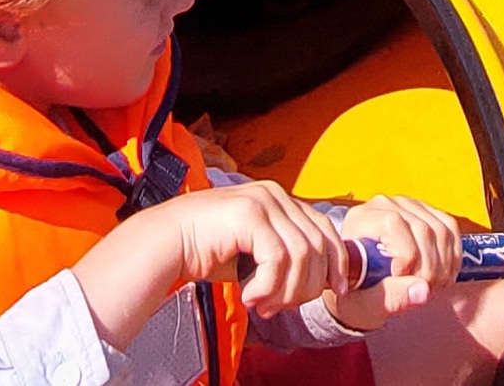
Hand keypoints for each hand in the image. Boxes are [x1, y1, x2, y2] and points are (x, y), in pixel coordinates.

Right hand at [162, 181, 354, 317]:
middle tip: (280, 308)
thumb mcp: (255, 251)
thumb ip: (284, 256)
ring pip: (301, 255)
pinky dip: (268, 286)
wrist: (167, 242)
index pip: (325, 229)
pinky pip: (278, 259)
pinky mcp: (250, 215)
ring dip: (285, 291)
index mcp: (280, 199)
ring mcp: (263, 201)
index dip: (337, 262)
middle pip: (318, 245)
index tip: (335, 291)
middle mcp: (275, 195)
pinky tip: (249, 297)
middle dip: (306, 286)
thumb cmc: (207, 249)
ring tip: (263, 305)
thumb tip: (317, 281)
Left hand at [330, 197, 463, 330]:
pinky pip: (450, 228)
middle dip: (430, 268)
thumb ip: (391, 296)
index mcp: (362, 219)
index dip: (406, 259)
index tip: (402, 282)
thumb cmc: (357, 291)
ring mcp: (407, 206)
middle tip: (424, 291)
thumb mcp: (366, 300)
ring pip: (441, 230)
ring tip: (432, 287)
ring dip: (444, 266)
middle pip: (423, 230)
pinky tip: (443, 276)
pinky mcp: (426, 212)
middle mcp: (384, 205)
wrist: (360, 282)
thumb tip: (424, 290)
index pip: (395, 225)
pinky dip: (452, 256)